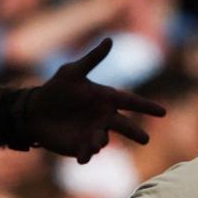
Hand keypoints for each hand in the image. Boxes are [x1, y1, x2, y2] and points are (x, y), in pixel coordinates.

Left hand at [25, 38, 165, 162]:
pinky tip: (82, 158)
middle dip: (135, 132)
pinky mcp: (80, 147)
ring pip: (104, 140)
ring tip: (97, 143)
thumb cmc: (56, 89)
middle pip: (124, 126)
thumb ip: (92, 59)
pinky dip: (86, 155)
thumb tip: (109, 40)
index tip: (163, 111)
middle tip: (145, 139)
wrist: (35, 111)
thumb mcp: (72, 72)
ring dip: (101, 141)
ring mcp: (94, 134)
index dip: (146, 106)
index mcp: (106, 99)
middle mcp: (104, 118)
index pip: (130, 101)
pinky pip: (87, 153)